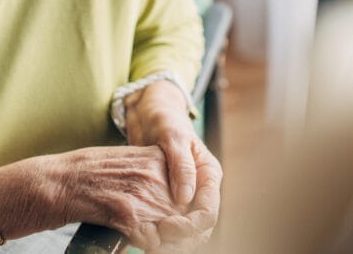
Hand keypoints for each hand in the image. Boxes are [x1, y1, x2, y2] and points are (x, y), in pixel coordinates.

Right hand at [53, 145, 190, 250]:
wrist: (57, 182)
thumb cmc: (87, 173)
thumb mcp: (126, 160)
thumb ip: (150, 173)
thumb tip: (170, 197)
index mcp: (156, 158)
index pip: (186, 191)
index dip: (183, 211)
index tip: (175, 222)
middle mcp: (155, 174)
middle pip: (183, 211)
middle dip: (177, 230)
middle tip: (167, 238)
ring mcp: (143, 193)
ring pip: (173, 229)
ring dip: (164, 241)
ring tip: (152, 242)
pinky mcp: (129, 214)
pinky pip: (153, 241)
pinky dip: (147, 246)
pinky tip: (136, 241)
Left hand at [125, 80, 222, 249]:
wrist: (148, 113)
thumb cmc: (163, 118)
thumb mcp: (172, 136)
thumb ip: (181, 165)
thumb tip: (186, 197)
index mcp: (209, 174)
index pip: (208, 213)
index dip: (189, 226)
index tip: (166, 228)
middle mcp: (200, 187)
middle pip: (200, 228)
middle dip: (181, 241)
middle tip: (156, 246)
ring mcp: (186, 193)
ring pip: (186, 230)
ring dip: (171, 243)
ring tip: (150, 247)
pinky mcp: (168, 197)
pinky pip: (170, 221)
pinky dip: (160, 234)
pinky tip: (144, 239)